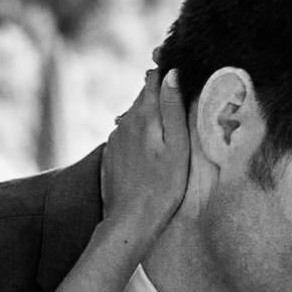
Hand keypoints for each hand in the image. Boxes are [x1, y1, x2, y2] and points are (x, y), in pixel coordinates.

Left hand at [103, 70, 193, 239]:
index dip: (166, 73)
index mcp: (144, 115)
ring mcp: (115, 137)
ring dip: (150, 115)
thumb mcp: (178, 146)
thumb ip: (173, 108)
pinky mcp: (111, 153)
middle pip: (144, 96)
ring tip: (168, 126)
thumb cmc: (163, 186)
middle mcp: (125, 121)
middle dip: (159, 93)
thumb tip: (172, 74)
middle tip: (179, 99)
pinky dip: (140, 133)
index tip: (179, 73)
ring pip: (135, 115)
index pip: (154, 79)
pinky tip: (151, 148)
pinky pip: (128, 133)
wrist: (130, 219)